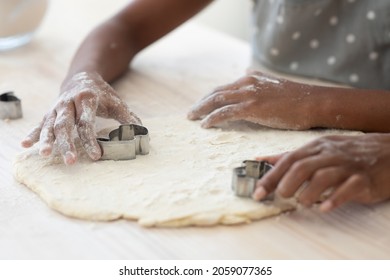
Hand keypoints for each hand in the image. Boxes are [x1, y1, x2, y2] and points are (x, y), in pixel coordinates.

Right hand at [21, 72, 140, 164]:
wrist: (83, 76)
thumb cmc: (102, 94)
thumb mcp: (117, 103)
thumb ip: (129, 119)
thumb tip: (143, 135)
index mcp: (87, 99)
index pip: (87, 122)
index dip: (91, 139)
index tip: (96, 155)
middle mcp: (69, 102)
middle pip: (66, 124)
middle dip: (67, 143)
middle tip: (70, 161)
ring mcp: (57, 107)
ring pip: (49, 124)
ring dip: (46, 139)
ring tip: (44, 154)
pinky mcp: (50, 111)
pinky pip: (40, 123)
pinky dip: (33, 134)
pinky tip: (26, 146)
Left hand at [187, 71, 314, 129]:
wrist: (313, 102)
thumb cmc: (297, 97)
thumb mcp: (274, 82)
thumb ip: (258, 78)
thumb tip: (246, 72)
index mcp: (251, 78)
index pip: (223, 88)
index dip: (210, 97)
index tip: (201, 105)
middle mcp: (247, 83)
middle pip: (216, 93)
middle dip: (201, 103)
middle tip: (191, 113)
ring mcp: (249, 95)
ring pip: (217, 101)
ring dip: (202, 110)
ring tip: (192, 118)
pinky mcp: (252, 107)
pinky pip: (225, 113)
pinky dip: (212, 119)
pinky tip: (205, 125)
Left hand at [253, 134, 389, 211]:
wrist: (388, 151)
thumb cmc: (348, 152)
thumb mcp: (318, 148)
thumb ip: (290, 156)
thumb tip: (261, 160)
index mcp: (316, 147)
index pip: (288, 160)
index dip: (270, 176)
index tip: (258, 192)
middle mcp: (329, 154)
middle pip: (302, 167)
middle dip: (286, 183)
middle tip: (281, 196)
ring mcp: (348, 166)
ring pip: (323, 177)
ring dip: (308, 192)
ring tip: (301, 203)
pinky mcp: (364, 179)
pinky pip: (349, 188)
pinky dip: (335, 199)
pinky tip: (324, 208)